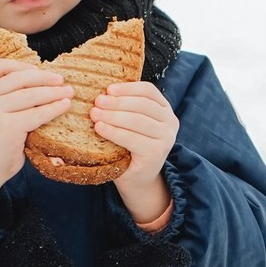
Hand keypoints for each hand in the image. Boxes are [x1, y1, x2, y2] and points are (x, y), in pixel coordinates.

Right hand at [0, 58, 73, 221]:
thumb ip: (4, 97)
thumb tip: (41, 81)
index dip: (20, 65)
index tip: (38, 69)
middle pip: (19, 78)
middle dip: (44, 77)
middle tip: (62, 80)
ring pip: (31, 94)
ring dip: (54, 92)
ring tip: (68, 92)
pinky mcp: (8, 127)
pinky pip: (38, 113)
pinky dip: (54, 108)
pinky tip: (64, 106)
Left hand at [92, 81, 179, 224]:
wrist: (137, 178)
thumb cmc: (129, 147)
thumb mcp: (131, 123)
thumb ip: (125, 108)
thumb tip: (103, 92)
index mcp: (165, 109)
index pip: (148, 91)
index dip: (128, 88)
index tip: (108, 89)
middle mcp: (170, 122)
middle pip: (142, 105)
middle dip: (117, 102)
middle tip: (97, 102)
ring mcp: (166, 138)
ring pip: (137, 120)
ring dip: (113, 116)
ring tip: (95, 115)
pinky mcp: (156, 153)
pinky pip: (132, 138)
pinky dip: (114, 132)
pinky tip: (100, 128)